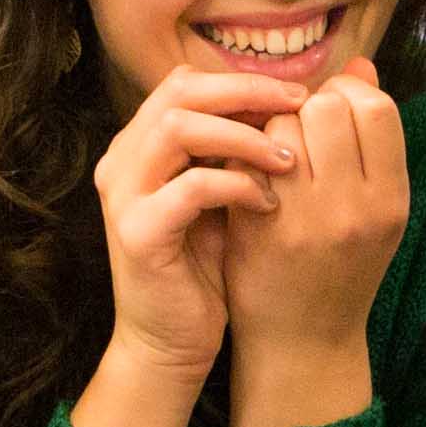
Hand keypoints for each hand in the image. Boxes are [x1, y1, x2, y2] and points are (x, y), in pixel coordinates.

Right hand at [89, 62, 305, 382]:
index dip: (243, 82)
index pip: (188, 83)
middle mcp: (123, 160)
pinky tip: (270, 203)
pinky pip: (191, 186)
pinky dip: (237, 185)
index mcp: (141, 146)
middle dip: (248, 92)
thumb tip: (295, 106)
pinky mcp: (137, 232)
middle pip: (181, 90)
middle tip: (302, 106)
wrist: (169, 344)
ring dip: (245, 136)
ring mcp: (124, 194)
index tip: (298, 97)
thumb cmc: (204, 270)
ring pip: (180, 127)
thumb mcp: (224, 198)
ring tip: (290, 160)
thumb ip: (238, 153)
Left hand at [218, 58, 407, 359]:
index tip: (332, 112)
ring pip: (283, 125)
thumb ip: (371, 140)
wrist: (303, 342)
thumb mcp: (375, 207)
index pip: (374, 106)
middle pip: (328, 106)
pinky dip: (244, 153)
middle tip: (299, 132)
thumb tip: (360, 65)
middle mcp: (356, 209)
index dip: (349, 94)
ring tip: (274, 155)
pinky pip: (247, 157)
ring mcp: (306, 219)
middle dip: (308, 107)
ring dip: (273, 127)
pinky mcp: (261, 228)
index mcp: (392, 200)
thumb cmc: (342, 266)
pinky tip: (247, 173)